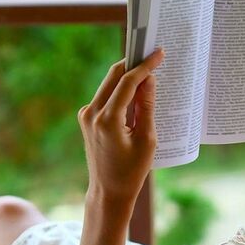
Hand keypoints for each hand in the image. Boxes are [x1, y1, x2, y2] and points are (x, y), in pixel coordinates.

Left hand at [77, 48, 163, 205]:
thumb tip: (149, 79)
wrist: (108, 191)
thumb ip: (147, 106)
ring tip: (148, 71)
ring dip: (127, 77)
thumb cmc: (132, 170)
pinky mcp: (86, 118)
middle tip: (152, 54)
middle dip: (133, 64)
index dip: (145, 66)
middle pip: (114, 76)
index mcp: (108, 119)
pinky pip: (106, 96)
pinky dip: (121, 90)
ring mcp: (86, 115)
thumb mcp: (147, 139)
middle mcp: (92, 113)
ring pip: (109, 84)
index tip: (158, 53)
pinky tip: (137, 92)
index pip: (128, 82)